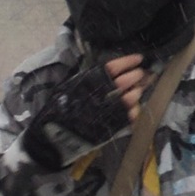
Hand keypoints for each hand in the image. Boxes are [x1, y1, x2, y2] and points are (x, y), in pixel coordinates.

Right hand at [23, 55, 145, 167]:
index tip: (138, 58)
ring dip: (137, 92)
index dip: (127, 61)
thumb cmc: (59, 110)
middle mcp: (101, 94)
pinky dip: (134, 110)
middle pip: (126, 80)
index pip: (113, 67)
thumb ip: (87, 79)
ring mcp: (109, 110)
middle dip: (136, 76)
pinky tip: (133, 107)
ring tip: (137, 90)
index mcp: (89, 81)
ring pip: (131, 97)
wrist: (54, 137)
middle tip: (140, 74)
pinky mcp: (113, 125)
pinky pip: (131, 116)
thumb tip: (109, 71)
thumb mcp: (69, 88)